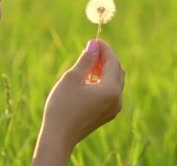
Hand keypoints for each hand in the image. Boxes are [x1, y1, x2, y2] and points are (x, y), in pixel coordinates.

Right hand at [32, 40, 124, 164]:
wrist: (58, 137)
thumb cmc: (63, 106)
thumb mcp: (73, 77)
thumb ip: (86, 59)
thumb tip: (94, 44)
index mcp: (111, 89)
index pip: (113, 61)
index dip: (104, 48)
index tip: (93, 40)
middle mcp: (117, 99)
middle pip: (117, 71)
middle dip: (106, 58)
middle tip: (91, 49)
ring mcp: (113, 109)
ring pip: (114, 82)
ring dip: (104, 70)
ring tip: (88, 63)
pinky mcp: (106, 114)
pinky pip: (110, 92)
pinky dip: (102, 82)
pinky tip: (88, 79)